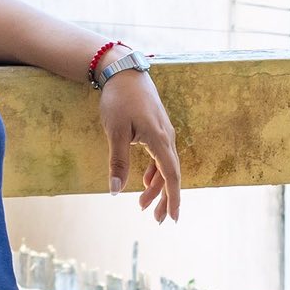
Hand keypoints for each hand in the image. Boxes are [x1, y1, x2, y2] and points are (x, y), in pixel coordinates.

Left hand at [99, 68, 182, 222]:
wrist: (124, 70)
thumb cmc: (119, 99)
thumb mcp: (115, 132)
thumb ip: (118, 162)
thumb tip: (115, 190)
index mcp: (159, 139)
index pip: (171, 176)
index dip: (174, 198)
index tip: (175, 218)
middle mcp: (167, 137)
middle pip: (171, 174)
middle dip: (165, 199)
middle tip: (158, 220)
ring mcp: (164, 132)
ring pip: (165, 165)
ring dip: (157, 187)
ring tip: (143, 205)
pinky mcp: (157, 128)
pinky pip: (161, 155)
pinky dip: (155, 172)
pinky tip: (145, 182)